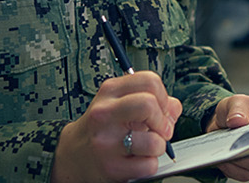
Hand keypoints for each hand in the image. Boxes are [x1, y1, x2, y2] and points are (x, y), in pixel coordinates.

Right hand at [53, 71, 182, 182]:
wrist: (73, 156)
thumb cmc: (102, 127)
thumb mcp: (119, 103)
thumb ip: (150, 99)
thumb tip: (174, 108)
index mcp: (109, 92)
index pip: (150, 81)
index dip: (163, 96)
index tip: (160, 108)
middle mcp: (105, 114)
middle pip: (149, 105)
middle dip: (163, 121)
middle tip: (159, 129)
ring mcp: (107, 142)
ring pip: (154, 142)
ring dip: (158, 146)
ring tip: (145, 146)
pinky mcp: (112, 167)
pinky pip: (149, 165)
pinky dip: (149, 164)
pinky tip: (136, 159)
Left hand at [205, 94, 248, 180]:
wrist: (226, 121)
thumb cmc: (239, 110)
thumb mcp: (238, 102)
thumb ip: (238, 110)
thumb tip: (237, 121)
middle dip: (248, 150)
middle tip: (232, 144)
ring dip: (237, 159)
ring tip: (225, 149)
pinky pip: (241, 174)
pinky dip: (230, 167)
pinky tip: (222, 157)